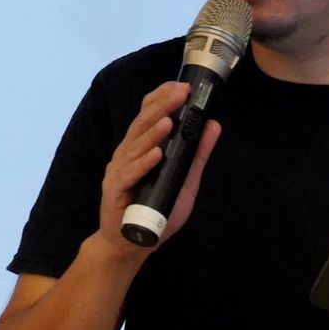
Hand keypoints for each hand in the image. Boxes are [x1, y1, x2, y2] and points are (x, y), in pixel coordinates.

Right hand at [98, 81, 221, 249]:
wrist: (129, 243)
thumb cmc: (155, 210)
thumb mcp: (184, 180)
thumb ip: (196, 154)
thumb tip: (213, 125)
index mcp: (140, 146)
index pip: (147, 113)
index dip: (162, 97)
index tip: (181, 85)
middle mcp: (127, 153)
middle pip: (142, 124)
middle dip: (162, 107)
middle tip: (181, 93)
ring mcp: (119, 171)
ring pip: (136, 146)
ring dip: (153, 133)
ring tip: (170, 121)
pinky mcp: (115, 190)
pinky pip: (130, 174)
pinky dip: (143, 164)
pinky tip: (156, 155)